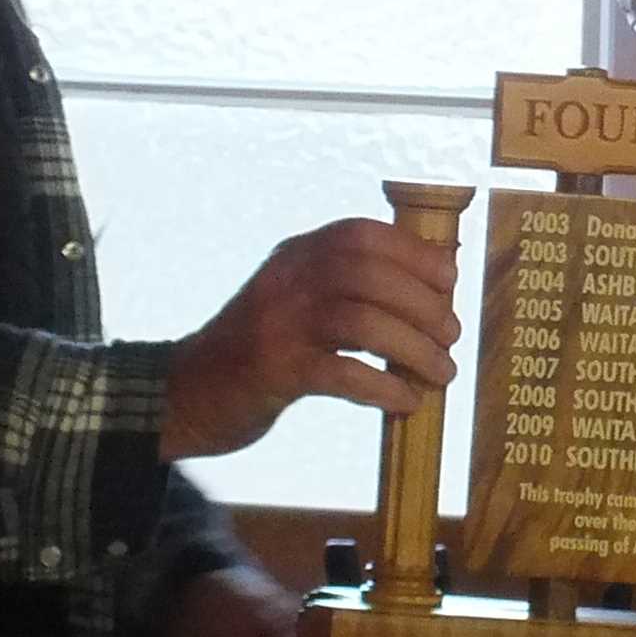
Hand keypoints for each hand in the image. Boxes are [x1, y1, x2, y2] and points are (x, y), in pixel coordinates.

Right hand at [161, 217, 462, 459]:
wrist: (184, 394)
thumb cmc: (257, 351)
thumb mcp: (294, 301)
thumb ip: (344, 286)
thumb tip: (433, 285)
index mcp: (293, 257)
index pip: (360, 234)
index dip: (414, 253)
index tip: (449, 280)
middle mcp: (284, 282)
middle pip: (369, 275)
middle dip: (424, 304)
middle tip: (451, 337)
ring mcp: (276, 326)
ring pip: (362, 322)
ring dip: (414, 348)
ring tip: (441, 372)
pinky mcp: (272, 372)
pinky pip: (342, 374)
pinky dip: (384, 387)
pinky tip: (405, 402)